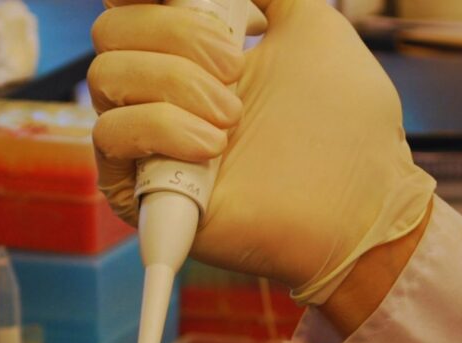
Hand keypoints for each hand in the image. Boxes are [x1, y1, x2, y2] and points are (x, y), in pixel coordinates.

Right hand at [91, 0, 434, 302]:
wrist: (356, 203)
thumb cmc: (345, 125)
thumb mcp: (313, 27)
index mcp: (196, 48)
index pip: (133, 6)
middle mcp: (164, 89)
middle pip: (111, 31)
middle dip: (174, 34)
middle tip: (233, 67)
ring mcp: (150, 138)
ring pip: (105, 76)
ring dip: (173, 84)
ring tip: (232, 118)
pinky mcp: (139, 189)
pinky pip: (109, 135)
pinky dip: (161, 129)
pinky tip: (211, 149)